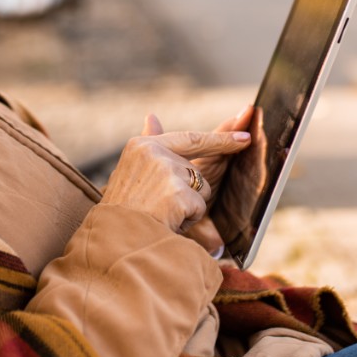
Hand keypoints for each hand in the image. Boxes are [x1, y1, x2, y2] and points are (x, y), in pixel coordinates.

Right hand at [101, 114, 249, 244]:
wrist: (112, 241)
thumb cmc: (123, 209)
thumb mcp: (132, 171)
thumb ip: (149, 143)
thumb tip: (152, 116)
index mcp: (142, 145)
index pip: (190, 139)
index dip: (220, 139)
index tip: (244, 137)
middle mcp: (154, 152)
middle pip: (196, 171)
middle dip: (189, 192)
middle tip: (164, 205)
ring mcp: (167, 171)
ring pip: (201, 189)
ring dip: (188, 207)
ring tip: (161, 215)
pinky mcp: (178, 193)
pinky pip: (199, 207)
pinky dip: (187, 221)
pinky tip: (165, 223)